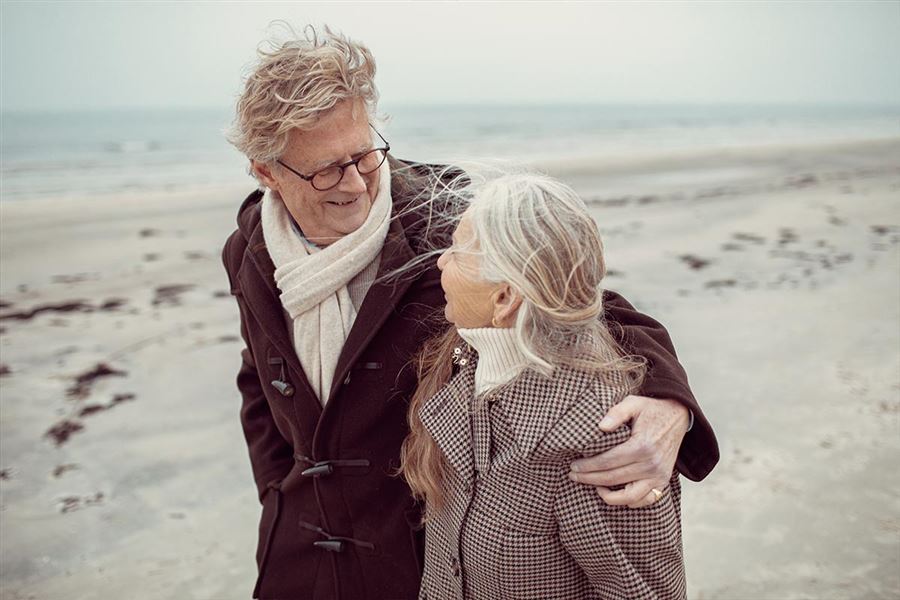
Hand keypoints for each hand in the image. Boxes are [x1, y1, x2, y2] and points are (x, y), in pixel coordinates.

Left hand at [569, 395, 688, 507]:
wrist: (678, 416)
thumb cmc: (650, 410)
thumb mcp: (633, 403)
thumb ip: (616, 413)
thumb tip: (600, 426)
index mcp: (642, 446)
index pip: (608, 462)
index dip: (588, 466)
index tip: (573, 465)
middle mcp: (652, 464)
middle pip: (613, 479)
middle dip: (589, 479)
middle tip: (573, 475)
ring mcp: (659, 476)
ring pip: (629, 497)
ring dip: (607, 495)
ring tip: (592, 486)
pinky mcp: (663, 482)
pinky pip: (645, 500)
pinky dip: (628, 502)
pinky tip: (612, 493)